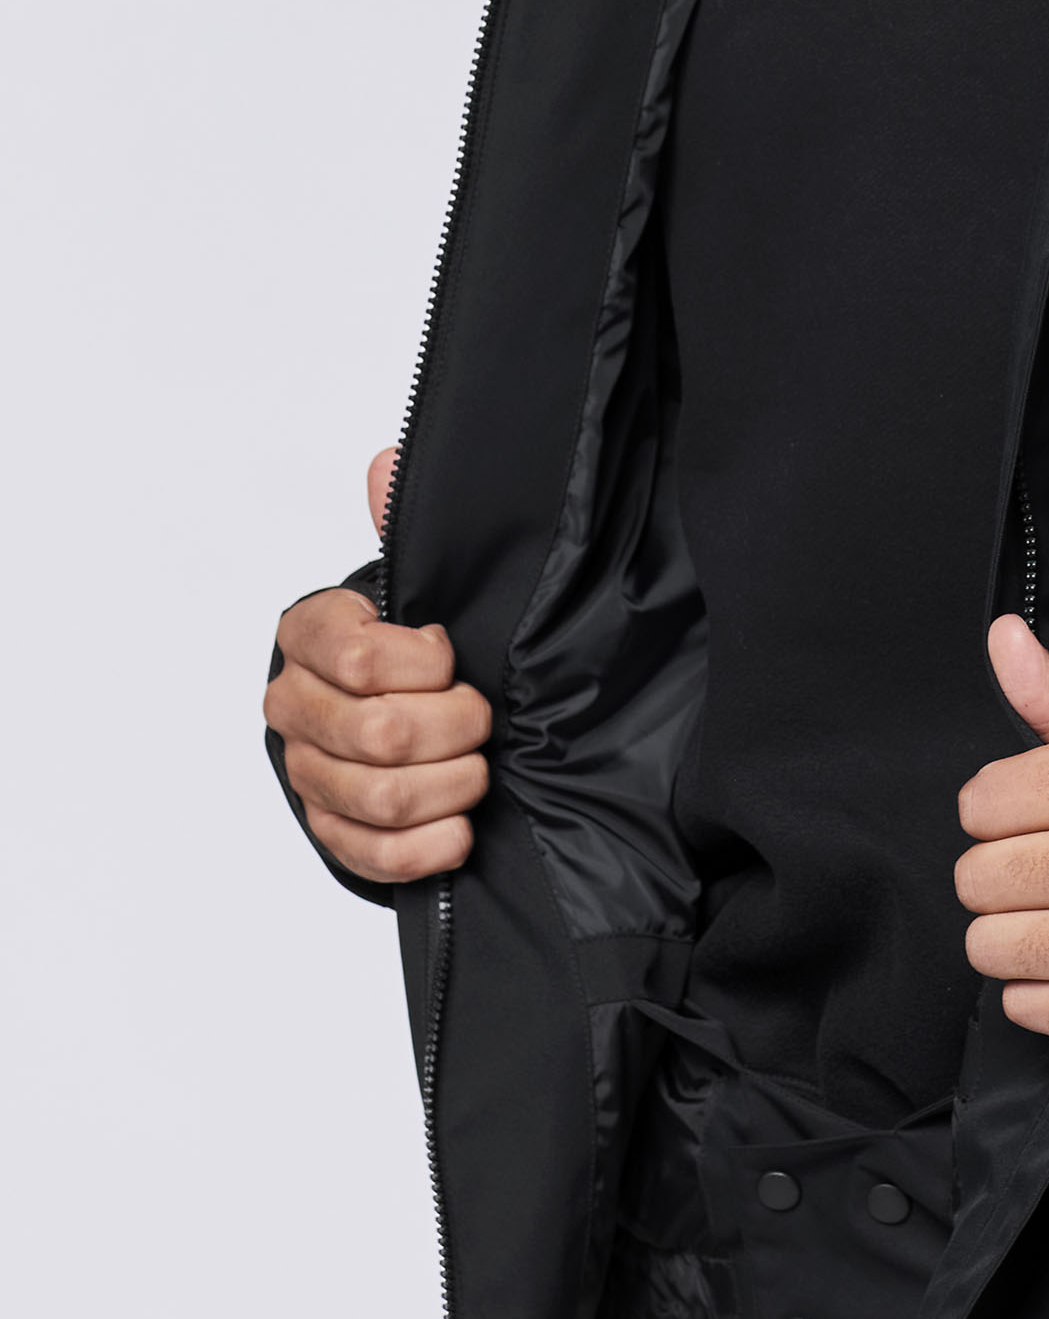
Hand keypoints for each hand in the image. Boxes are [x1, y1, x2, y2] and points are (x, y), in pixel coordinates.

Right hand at [263, 448, 492, 884]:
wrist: (417, 710)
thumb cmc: (420, 641)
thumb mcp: (420, 580)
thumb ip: (404, 525)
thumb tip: (388, 463)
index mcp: (311, 633)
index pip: (359, 656)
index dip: (425, 665)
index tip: (451, 655)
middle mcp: (295, 704)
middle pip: (379, 733)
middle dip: (455, 727)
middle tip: (482, 717)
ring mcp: (308, 773)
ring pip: (380, 795)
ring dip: (453, 784)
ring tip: (479, 768)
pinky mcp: (331, 833)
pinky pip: (375, 854)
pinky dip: (430, 846)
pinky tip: (462, 828)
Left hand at [956, 617, 1048, 1040]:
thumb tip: (1002, 635)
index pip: (985, 801)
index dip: (992, 808)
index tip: (1023, 814)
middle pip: (983, 878)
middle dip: (994, 873)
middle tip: (1036, 867)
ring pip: (995, 946)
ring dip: (1005, 934)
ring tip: (1047, 915)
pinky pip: (1031, 1007)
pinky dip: (1034, 990)